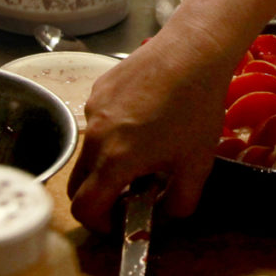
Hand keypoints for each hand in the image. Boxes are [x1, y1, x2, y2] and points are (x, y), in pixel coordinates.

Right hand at [66, 30, 238, 233]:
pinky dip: (112, 133)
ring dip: (107, 163)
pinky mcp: (98, 89)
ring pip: (89, 150)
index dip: (98, 225)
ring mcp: (93, 109)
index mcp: (115, 160)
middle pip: (78, 183)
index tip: (119, 222)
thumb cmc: (196, 108)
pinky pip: (97, 122)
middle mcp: (95, 136)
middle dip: (99, 197)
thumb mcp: (197, 164)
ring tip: (145, 149)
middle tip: (130, 193)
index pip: (84, 208)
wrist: (192, 51)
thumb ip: (181, 202)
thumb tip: (167, 215)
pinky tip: (145, 118)